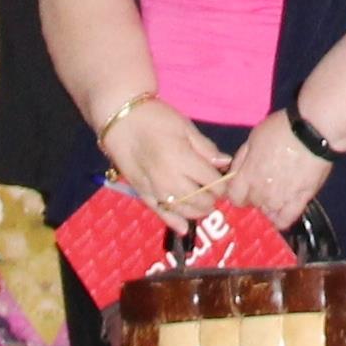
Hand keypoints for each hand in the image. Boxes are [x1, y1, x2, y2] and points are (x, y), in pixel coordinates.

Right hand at [101, 99, 228, 229]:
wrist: (120, 120)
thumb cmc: (155, 118)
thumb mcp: (185, 127)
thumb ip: (206, 148)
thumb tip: (226, 163)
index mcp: (183, 159)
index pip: (213, 183)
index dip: (222, 183)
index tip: (222, 177)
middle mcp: (169, 180)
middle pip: (201, 200)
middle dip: (212, 197)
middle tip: (212, 188)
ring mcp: (155, 189)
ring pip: (184, 211)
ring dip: (198, 210)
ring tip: (201, 200)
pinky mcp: (142, 193)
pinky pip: (160, 213)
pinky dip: (174, 222)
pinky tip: (184, 227)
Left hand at [224, 115, 331, 229]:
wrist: (313, 133)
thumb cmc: (281, 130)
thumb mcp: (252, 138)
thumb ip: (241, 160)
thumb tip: (234, 173)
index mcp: (247, 176)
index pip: (233, 197)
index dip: (236, 193)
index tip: (242, 187)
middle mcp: (261, 193)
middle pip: (251, 205)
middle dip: (254, 197)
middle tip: (262, 185)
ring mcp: (280, 200)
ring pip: (267, 214)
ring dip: (268, 207)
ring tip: (275, 194)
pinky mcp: (300, 202)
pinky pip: (286, 220)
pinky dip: (282, 219)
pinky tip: (283, 210)